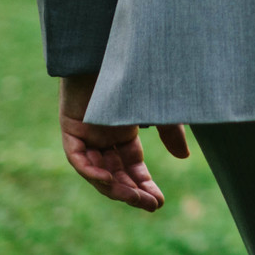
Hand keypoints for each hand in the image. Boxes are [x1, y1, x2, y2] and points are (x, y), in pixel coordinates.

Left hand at [59, 73, 188, 211]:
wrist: (111, 50)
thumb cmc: (140, 76)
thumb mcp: (160, 109)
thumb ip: (171, 134)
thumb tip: (183, 158)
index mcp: (123, 134)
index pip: (132, 168)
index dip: (144, 186)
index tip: (158, 202)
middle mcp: (103, 138)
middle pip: (115, 174)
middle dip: (131, 192)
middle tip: (149, 205)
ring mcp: (85, 134)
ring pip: (96, 171)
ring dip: (113, 187)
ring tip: (133, 198)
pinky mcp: (70, 127)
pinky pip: (77, 158)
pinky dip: (90, 171)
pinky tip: (107, 180)